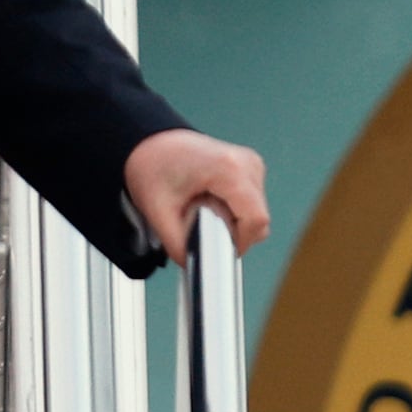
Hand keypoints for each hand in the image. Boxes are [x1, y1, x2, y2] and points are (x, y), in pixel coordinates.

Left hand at [125, 128, 268, 263]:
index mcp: (228, 168)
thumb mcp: (159, 212)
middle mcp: (247, 163)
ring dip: (234, 224)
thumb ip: (178, 245)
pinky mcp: (251, 170)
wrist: (152, 144)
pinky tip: (212, 204)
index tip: (215, 246)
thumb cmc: (154, 167)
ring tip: (203, 211)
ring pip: (257, 215)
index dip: (239, 242)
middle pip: (259, 220)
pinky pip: (253, 205)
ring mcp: (252, 165)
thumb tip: (195, 267)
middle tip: (201, 226)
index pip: (256, 220)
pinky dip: (235, 214)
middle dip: (233, 234)